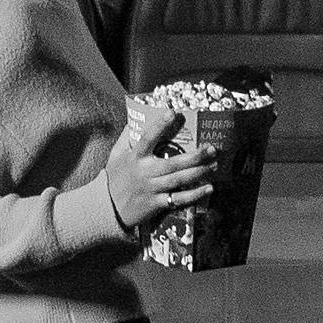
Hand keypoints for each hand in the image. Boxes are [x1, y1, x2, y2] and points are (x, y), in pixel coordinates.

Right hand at [97, 93, 217, 238]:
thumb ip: (126, 136)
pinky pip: (178, 199)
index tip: (173, 112)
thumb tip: (135, 116)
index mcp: (134, 157)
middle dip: (195, 156)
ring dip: (199, 172)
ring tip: (215, 165)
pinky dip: (195, 194)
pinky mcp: (156, 204)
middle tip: (212, 149)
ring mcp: (151, 189)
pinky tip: (209, 188)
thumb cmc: (114, 178)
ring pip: (179, 180)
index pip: (147, 138)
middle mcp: (144, 172)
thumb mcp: (116, 154)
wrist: (107, 209)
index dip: (159, 125)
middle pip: (173, 163)